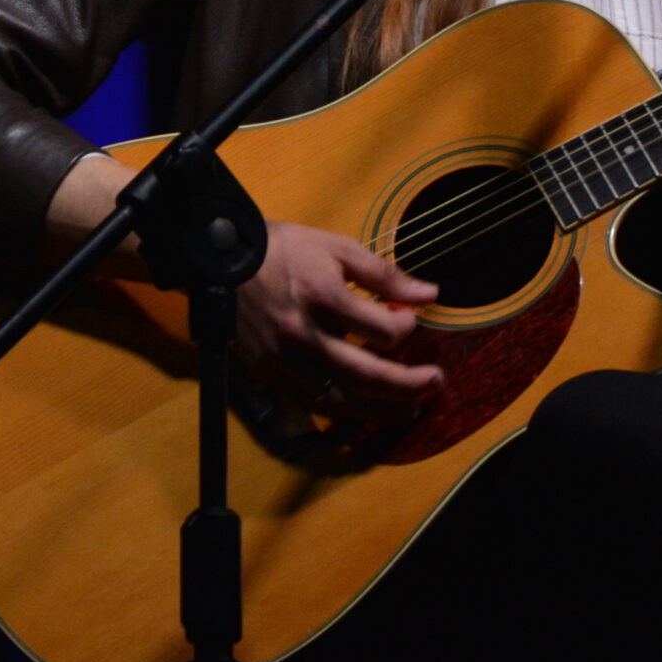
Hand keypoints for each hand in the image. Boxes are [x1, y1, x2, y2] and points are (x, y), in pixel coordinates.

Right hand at [235, 222, 442, 415]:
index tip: (408, 315)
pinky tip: (368, 411)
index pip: (382, 329)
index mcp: (324, 297)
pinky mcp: (270, 375)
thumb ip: (385, 274)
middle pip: (368, 374)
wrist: (224, 261)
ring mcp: (286, 360)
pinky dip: (346, 414)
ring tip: (412, 408)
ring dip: (383, 409)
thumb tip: (430, 294)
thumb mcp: (337, 247)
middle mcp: (305, 334)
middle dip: (409, 384)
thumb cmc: (284, 250)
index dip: (406, 325)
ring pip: (343, 401)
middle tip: (436, 382)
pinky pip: (314, 406)